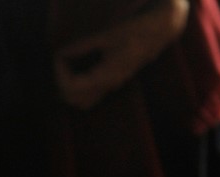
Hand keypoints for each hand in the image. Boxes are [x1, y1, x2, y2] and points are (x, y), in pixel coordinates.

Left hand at [54, 0, 188, 108]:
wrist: (159, 31)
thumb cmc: (134, 30)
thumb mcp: (105, 35)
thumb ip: (82, 46)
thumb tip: (60, 53)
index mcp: (106, 75)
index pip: (72, 86)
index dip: (60, 72)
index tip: (60, 54)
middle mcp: (109, 85)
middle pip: (74, 100)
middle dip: (62, 83)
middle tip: (63, 62)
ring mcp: (112, 85)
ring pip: (83, 102)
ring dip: (71, 87)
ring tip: (69, 66)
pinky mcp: (114, 81)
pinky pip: (92, 95)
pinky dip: (80, 86)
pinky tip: (78, 67)